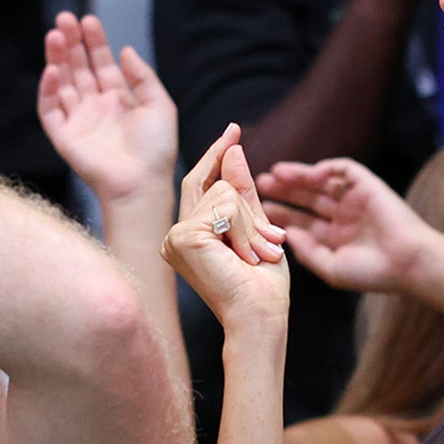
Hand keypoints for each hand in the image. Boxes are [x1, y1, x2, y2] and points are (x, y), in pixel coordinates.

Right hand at [36, 12, 175, 205]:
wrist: (141, 184)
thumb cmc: (156, 150)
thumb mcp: (159, 105)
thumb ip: (142, 76)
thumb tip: (125, 50)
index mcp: (118, 99)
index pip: (101, 63)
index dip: (94, 41)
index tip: (89, 20)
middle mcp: (96, 107)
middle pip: (78, 68)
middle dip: (72, 43)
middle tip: (65, 18)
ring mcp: (78, 121)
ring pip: (62, 83)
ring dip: (57, 59)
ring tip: (55, 34)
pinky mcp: (64, 137)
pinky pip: (50, 110)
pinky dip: (48, 90)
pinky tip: (53, 70)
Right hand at [161, 125, 288, 326]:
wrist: (259, 314)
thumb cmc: (260, 284)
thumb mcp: (256, 229)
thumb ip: (242, 191)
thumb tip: (233, 149)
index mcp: (188, 235)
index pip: (201, 183)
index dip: (217, 155)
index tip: (233, 130)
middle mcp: (175, 235)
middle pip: (215, 187)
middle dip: (248, 207)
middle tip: (268, 244)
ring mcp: (175, 235)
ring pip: (224, 195)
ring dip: (252, 225)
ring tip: (257, 256)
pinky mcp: (184, 236)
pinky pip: (225, 208)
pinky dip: (246, 230)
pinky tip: (246, 256)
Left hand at [256, 157, 428, 294]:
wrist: (410, 263)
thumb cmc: (373, 273)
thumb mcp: (332, 268)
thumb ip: (308, 252)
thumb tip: (288, 234)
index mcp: (334, 237)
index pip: (301, 221)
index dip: (280, 214)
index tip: (257, 210)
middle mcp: (343, 216)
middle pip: (306, 199)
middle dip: (283, 192)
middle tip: (258, 185)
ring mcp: (356, 200)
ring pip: (321, 182)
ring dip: (299, 176)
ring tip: (276, 174)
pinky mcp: (369, 186)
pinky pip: (345, 169)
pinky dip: (328, 168)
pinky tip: (310, 174)